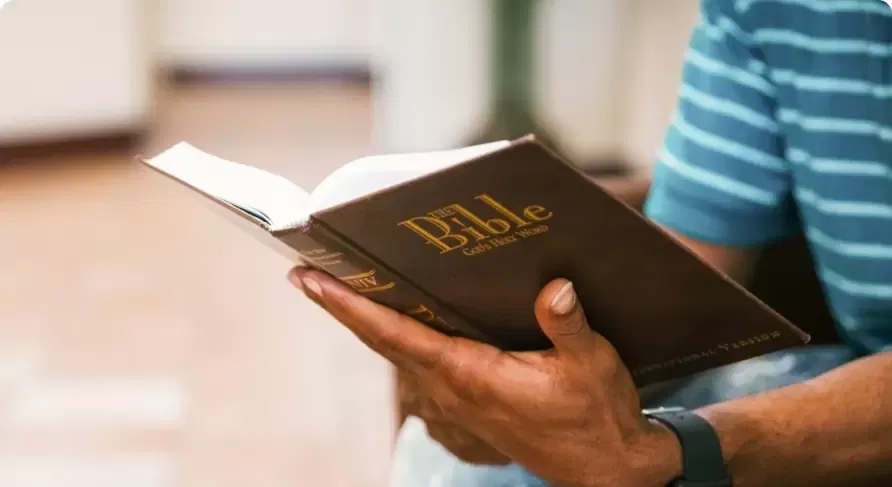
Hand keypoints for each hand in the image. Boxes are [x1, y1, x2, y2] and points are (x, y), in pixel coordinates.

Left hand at [289, 267, 680, 486]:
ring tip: (342, 290)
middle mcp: (452, 390)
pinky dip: (395, 341)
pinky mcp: (467, 407)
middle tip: (306, 275)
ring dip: (366, 325)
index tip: (313, 281)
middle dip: (341, 308)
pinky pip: (417, 367)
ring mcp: (455, 403)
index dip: (350, 307)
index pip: (395, 335)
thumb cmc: (595, 417)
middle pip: (382, 343)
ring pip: (397, 356)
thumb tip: (555, 287)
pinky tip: (399, 322)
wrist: (604, 469)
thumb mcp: (591, 365)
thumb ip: (569, 325)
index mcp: (471, 375)